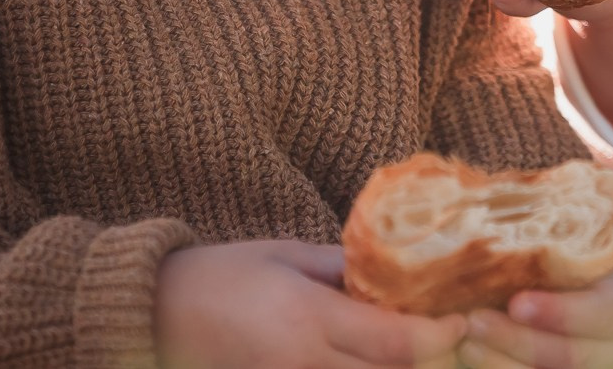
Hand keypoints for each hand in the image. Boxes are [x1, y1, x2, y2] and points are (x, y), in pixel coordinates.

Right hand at [157, 240, 465, 368]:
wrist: (151, 313)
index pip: (398, 343)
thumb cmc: (221, 274)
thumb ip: (345, 269)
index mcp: (308, 318)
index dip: (442, 337)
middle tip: (449, 345)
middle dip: (429, 366)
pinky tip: (367, 365)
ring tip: (409, 354)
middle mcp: (302, 365)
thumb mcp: (287, 255)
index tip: (462, 321)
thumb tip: (399, 272)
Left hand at [456, 268, 612, 368]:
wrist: (601, 303)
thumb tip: (496, 236)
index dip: (559, 313)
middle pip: (572, 357)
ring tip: (466, 341)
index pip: (602, 313)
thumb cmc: (582, 266)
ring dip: (501, 362)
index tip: (516, 302)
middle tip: (475, 320)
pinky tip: (473, 354)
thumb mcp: (584, 253)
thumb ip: (554, 253)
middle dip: (519, 340)